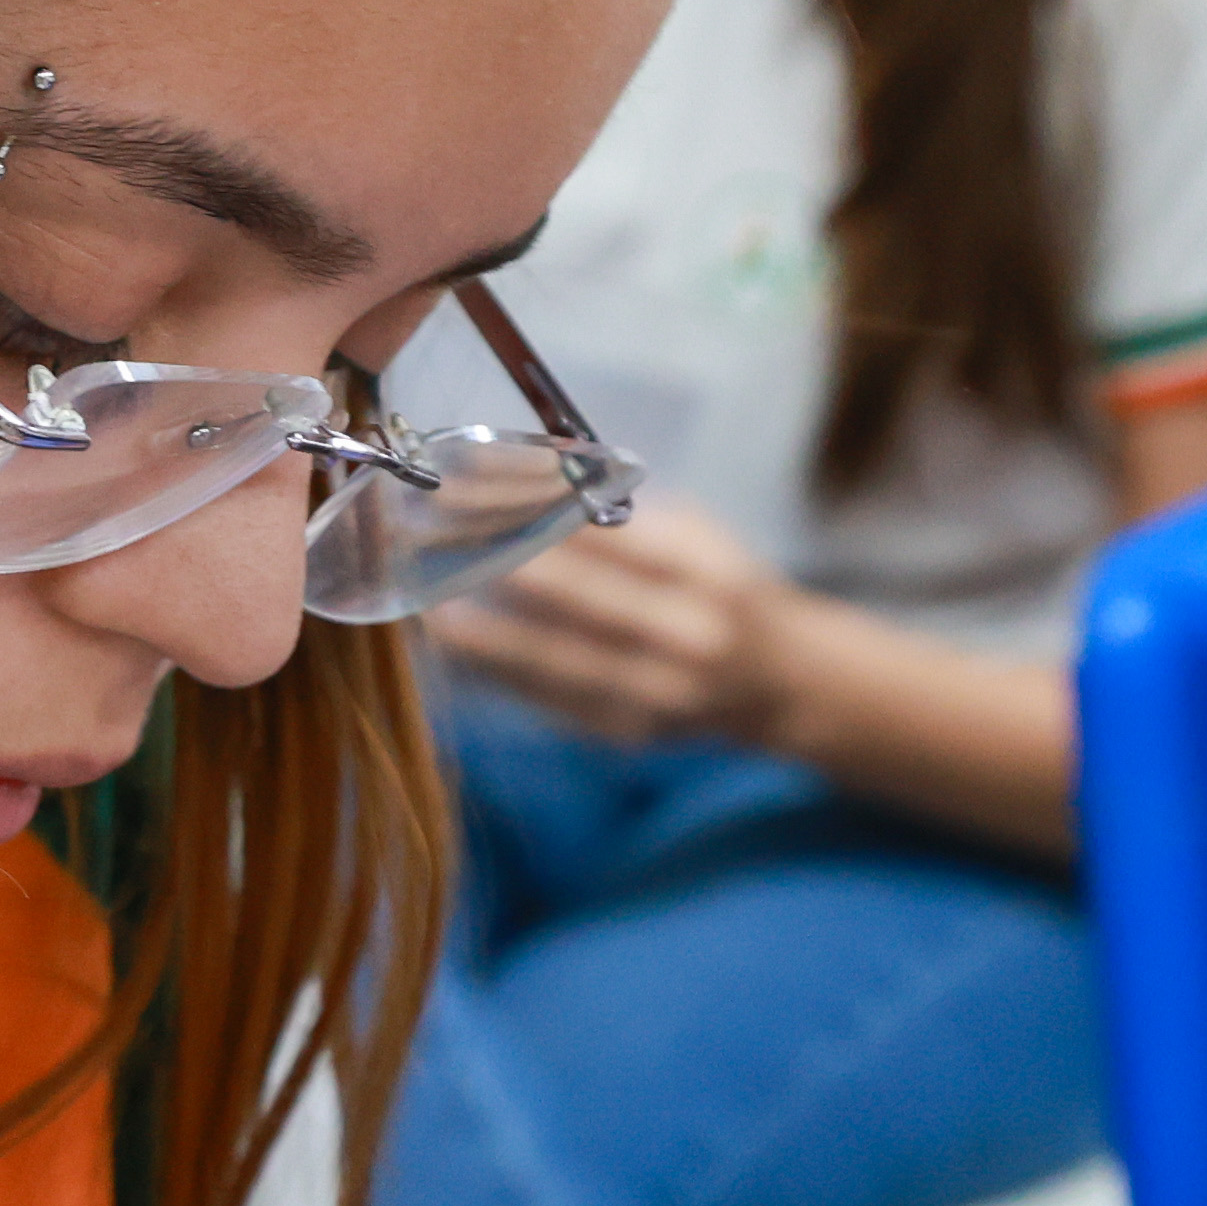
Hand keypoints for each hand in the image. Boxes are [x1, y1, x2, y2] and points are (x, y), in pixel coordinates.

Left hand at [427, 491, 807, 753]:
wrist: (782, 683)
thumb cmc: (722, 587)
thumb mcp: (694, 532)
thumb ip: (618, 510)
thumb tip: (518, 473)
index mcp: (705, 570)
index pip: (599, 531)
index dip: (522, 505)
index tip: (461, 483)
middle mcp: (686, 634)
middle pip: (567, 593)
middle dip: (489, 557)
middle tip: (425, 534)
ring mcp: (656, 693)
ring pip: (548, 656)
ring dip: (478, 628)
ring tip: (425, 599)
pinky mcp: (626, 732)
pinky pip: (546, 698)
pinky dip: (496, 669)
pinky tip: (454, 645)